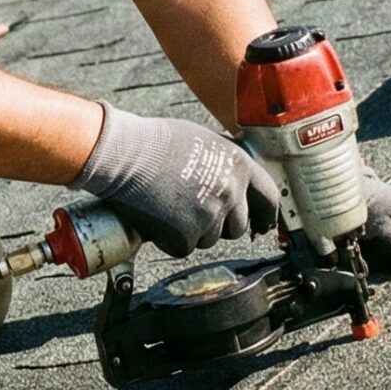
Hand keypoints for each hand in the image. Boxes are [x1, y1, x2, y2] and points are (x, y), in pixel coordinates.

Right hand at [70, 103, 279, 258]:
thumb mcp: (203, 141)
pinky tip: (156, 217)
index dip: (265, 215)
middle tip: (192, 211)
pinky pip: (184, 248)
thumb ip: (224, 164)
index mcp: (238, 165)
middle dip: (219, 225)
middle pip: (237, 227)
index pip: (268, 198)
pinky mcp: (186, 235)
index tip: (261, 226)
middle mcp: (230, 192)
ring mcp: (209, 216)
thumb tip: (234, 182)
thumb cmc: (155, 143)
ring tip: (168, 206)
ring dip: (191, 231)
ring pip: (209, 240)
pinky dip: (169, 240)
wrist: (123, 155)